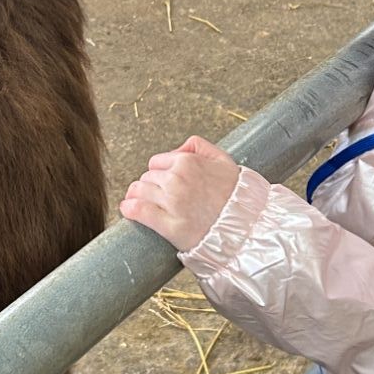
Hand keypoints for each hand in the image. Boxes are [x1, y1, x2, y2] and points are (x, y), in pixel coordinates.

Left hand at [121, 136, 240, 249]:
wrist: (245, 227)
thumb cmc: (236, 196)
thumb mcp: (224, 161)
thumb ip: (199, 146)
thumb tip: (177, 149)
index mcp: (187, 162)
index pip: (156, 162)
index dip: (159, 172)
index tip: (163, 182)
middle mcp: (176, 179)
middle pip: (146, 177)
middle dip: (150, 186)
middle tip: (157, 196)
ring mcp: (171, 202)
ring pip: (138, 191)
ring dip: (136, 196)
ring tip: (138, 202)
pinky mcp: (168, 224)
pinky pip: (138, 210)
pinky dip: (129, 208)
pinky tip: (128, 209)